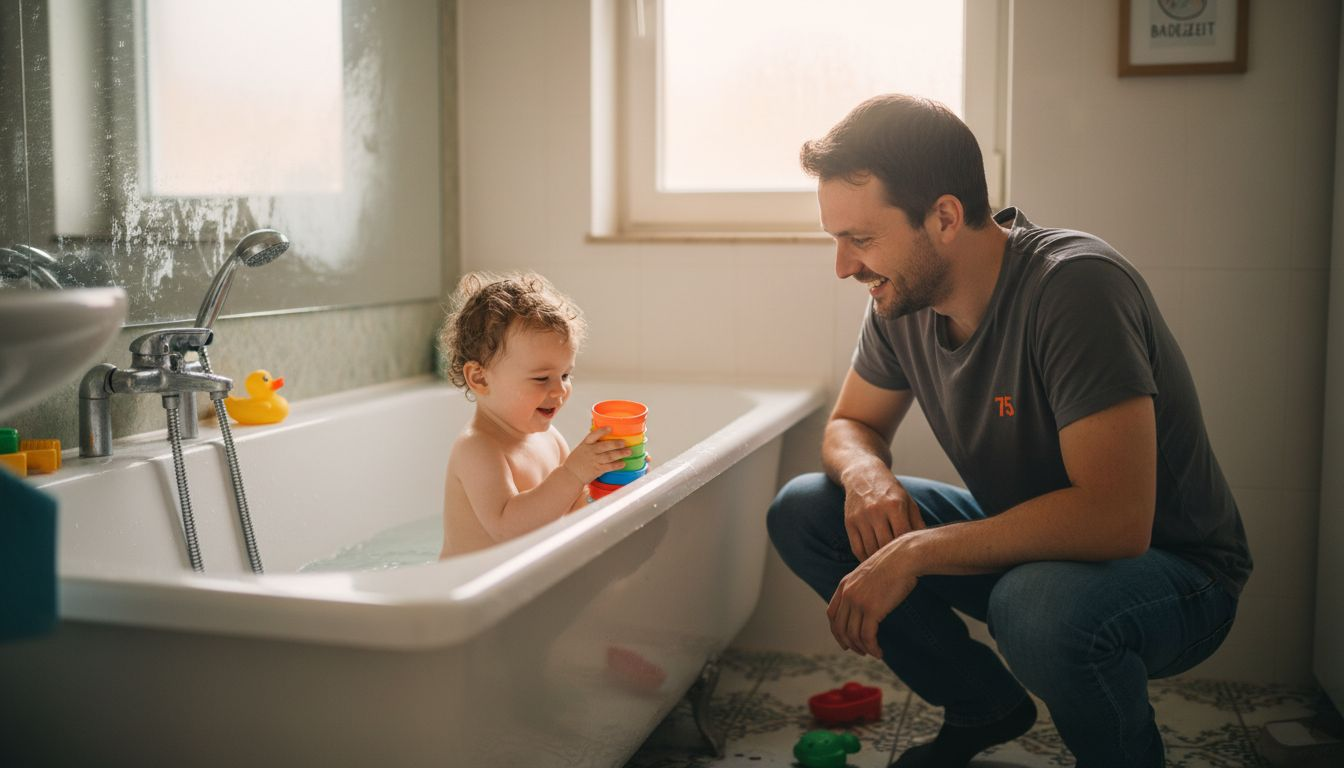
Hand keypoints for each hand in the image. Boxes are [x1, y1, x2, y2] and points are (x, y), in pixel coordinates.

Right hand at [563, 427, 631, 482]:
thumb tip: (603, 434)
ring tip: (629, 452)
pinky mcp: (597, 470)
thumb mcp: (581, 449)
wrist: (571, 475)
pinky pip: (609, 467)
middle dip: (615, 444)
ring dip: (620, 454)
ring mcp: (594, 461)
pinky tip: (623, 463)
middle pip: (604, 446)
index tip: (610, 428)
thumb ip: (591, 443)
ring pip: (609, 456)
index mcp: (585, 444)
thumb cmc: (577, 461)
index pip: (593, 435)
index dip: (602, 431)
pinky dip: (617, 465)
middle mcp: (590, 452)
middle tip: (624, 442)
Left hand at [827, 538, 918, 657]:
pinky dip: (872, 648)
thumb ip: (862, 588)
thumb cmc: (894, 564)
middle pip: (840, 627)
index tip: (845, 641)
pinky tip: (879, 652)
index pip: (832, 614)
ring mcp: (858, 602)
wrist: (904, 557)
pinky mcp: (872, 610)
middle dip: (848, 643)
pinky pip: (867, 636)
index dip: (837, 630)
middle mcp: (848, 594)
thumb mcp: (869, 574)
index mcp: (844, 585)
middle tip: (859, 651)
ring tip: (873, 653)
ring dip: (862, 648)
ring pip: (853, 635)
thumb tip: (866, 605)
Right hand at [841, 470, 924, 560]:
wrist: (862, 475)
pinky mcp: (849, 522)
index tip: (913, 557)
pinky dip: (865, 558)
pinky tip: (873, 560)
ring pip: (870, 548)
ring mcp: (860, 517)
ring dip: (879, 560)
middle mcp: (876, 511)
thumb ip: (917, 522)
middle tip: (901, 566)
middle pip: (885, 544)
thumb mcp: (907, 501)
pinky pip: (857, 548)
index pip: (902, 535)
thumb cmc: (889, 491)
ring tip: (888, 566)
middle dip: (894, 557)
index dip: (908, 548)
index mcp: (894, 505)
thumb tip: (926, 545)